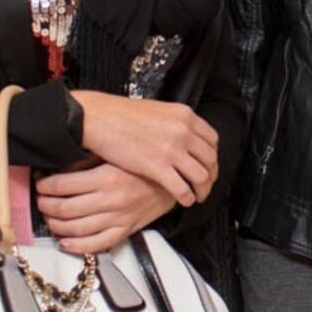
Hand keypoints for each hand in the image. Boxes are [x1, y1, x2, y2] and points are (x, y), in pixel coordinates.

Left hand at [35, 162, 175, 254]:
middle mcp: (112, 199)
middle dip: (46, 206)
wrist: (174, 181)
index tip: (40, 184)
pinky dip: (76, 246)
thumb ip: (87, 161)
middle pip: (65, 208)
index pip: (63, 185)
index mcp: (107, 176)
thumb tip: (57, 169)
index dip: (45, 186)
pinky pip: (97, 244)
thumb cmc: (143, 165)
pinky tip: (65, 241)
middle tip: (41, 202)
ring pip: (76, 229)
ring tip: (50, 219)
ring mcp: (119, 218)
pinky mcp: (126, 230)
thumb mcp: (115, 155)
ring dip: (56, 225)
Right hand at [71, 91, 217, 205]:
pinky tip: (184, 200)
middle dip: (211, 175)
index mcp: (185, 116)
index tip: (209, 164)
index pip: (212, 140)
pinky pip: (182, 188)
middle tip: (206, 184)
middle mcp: (183, 132)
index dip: (213, 156)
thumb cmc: (120, 114)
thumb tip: (183, 137)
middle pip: (210, 159)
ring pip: (201, 176)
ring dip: (202, 190)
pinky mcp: (158, 167)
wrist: (99, 118)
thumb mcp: (158, 111)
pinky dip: (187, 197)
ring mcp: (173, 150)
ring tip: (197, 196)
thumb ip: (174, 123)